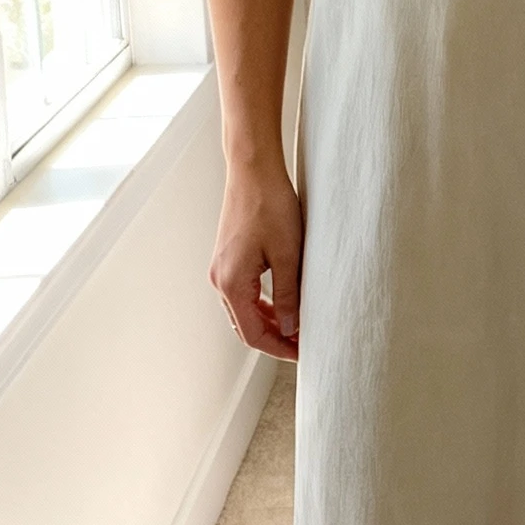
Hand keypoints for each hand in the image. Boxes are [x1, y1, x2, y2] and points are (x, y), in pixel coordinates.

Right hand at [211, 163, 302, 360]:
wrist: (253, 170)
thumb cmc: (271, 206)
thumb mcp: (288, 255)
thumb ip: (289, 296)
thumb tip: (292, 329)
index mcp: (232, 283)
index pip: (253, 335)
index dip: (279, 349)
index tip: (303, 353)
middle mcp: (220, 280)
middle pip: (245, 327)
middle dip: (275, 340)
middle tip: (304, 344)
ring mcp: (220, 269)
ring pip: (243, 312)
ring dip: (269, 323)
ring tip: (298, 327)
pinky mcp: (227, 259)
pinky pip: (242, 294)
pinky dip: (262, 306)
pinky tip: (284, 304)